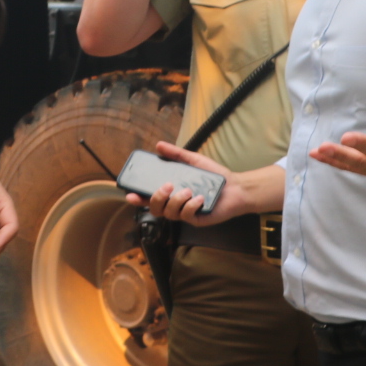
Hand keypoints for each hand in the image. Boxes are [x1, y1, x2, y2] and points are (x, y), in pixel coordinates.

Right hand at [123, 143, 247, 225]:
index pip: (149, 198)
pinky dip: (191, 206)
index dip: (137, 198)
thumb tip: (158, 145)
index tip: (130, 193)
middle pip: (155, 209)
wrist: (235, 187)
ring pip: (170, 213)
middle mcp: (176, 204)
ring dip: (176, 201)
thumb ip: (176, 154)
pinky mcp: (197, 220)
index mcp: (172, 192)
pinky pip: (187, 216)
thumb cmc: (213, 176)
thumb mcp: (193, 161)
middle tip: (168, 185)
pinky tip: (200, 198)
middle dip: (157, 197)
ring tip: (188, 190)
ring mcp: (185, 213)